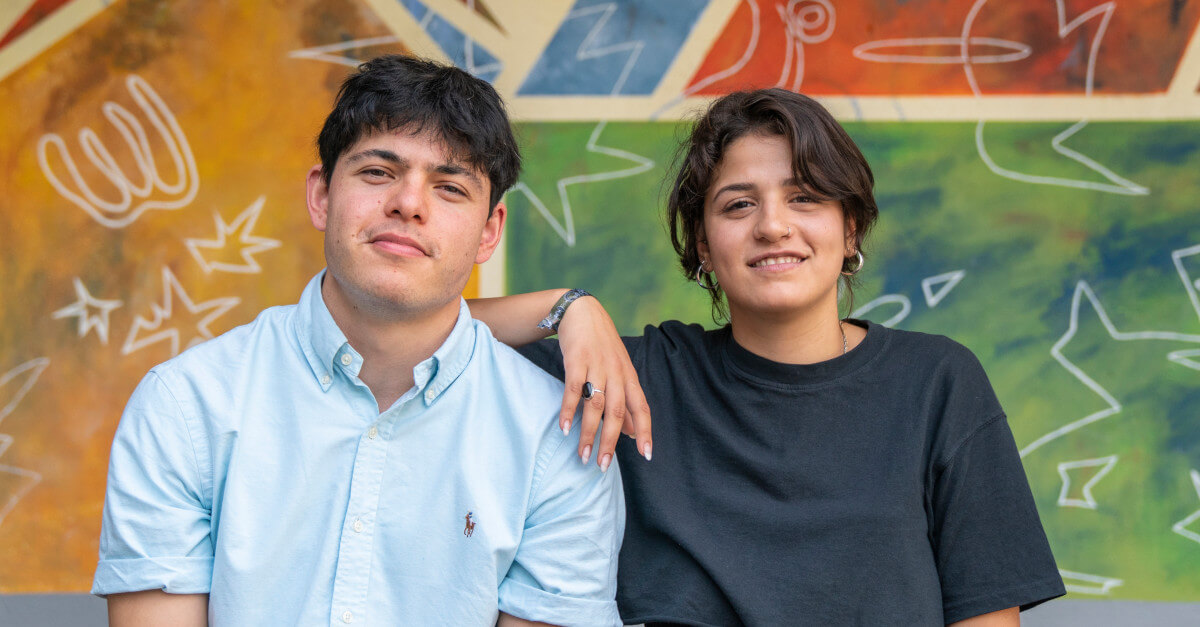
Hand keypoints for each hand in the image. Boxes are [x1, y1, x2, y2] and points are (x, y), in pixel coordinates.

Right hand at [556, 296, 651, 469]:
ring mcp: (597, 366)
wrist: (582, 312)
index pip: (642, 408)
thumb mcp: (619, 372)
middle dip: (611, 442)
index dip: (645, 432)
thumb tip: (633, 435)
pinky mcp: (576, 361)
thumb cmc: (602, 347)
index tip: (647, 455)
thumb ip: (626, 403)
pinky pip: (573, 390)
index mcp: (629, 377)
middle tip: (602, 465)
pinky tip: (565, 429)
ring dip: (588, 433)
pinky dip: (569, 410)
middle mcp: (616, 373)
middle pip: (617, 412)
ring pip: (595, 405)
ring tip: (582, 455)